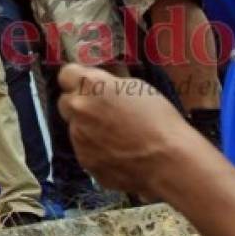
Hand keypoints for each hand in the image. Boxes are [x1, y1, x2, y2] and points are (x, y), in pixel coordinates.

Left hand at [57, 62, 200, 197]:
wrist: (169, 161)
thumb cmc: (159, 119)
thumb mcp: (137, 88)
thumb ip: (109, 84)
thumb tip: (101, 83)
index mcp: (90, 86)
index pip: (66, 74)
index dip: (77, 78)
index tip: (86, 83)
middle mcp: (78, 110)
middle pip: (66, 102)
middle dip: (80, 104)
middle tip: (102, 110)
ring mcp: (78, 138)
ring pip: (75, 128)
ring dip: (88, 128)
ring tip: (117, 136)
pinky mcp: (85, 161)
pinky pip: (85, 150)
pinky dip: (96, 150)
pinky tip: (119, 153)